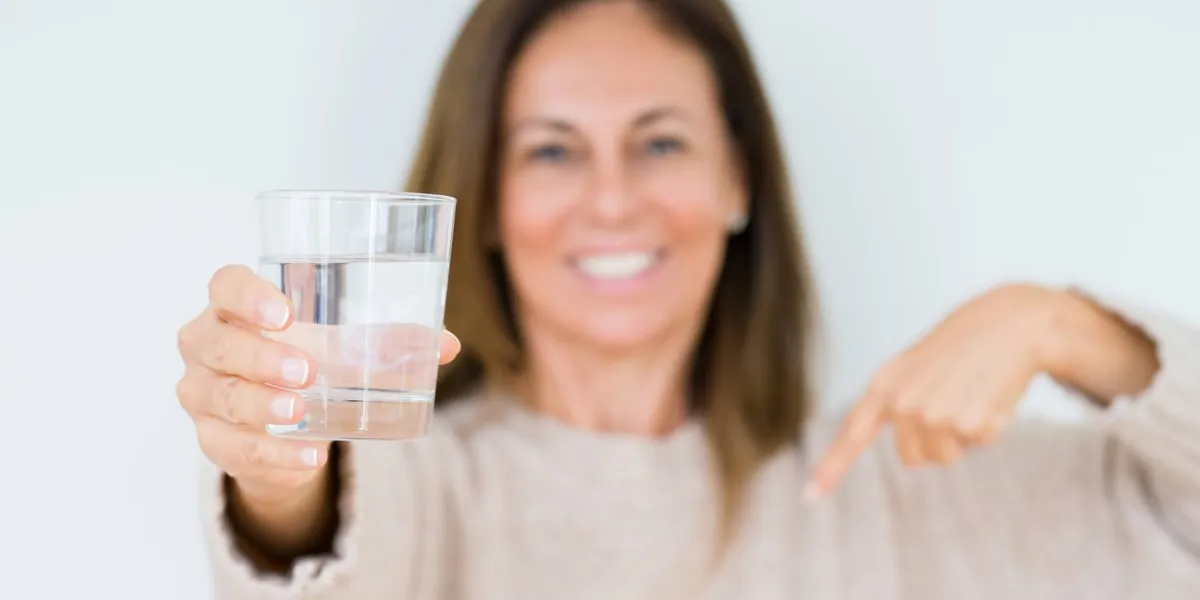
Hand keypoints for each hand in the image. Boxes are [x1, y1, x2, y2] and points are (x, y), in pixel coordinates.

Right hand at [175, 265, 461, 501]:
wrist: (287, 427)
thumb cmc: (311, 362)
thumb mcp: (344, 347)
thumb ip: (392, 341)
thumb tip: (446, 345)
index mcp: (234, 307)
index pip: (225, 286)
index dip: (247, 295)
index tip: (286, 313)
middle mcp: (206, 345)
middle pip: (217, 343)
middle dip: (260, 356)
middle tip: (306, 369)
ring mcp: (202, 394)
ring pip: (222, 397)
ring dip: (261, 405)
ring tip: (299, 410)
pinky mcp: (213, 440)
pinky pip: (235, 448)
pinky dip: (274, 453)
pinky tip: (309, 455)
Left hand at [806, 283, 1066, 499]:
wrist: (1008, 322)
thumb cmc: (962, 343)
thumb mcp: (915, 364)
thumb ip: (895, 399)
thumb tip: (890, 444)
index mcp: (884, 385)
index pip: (853, 432)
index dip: (831, 467)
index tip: (811, 495)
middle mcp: (901, 402)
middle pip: (913, 458)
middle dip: (936, 442)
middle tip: (954, 400)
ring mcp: (932, 414)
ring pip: (945, 457)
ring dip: (964, 437)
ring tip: (971, 395)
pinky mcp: (966, 423)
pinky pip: (978, 445)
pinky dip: (990, 427)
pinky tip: (990, 395)